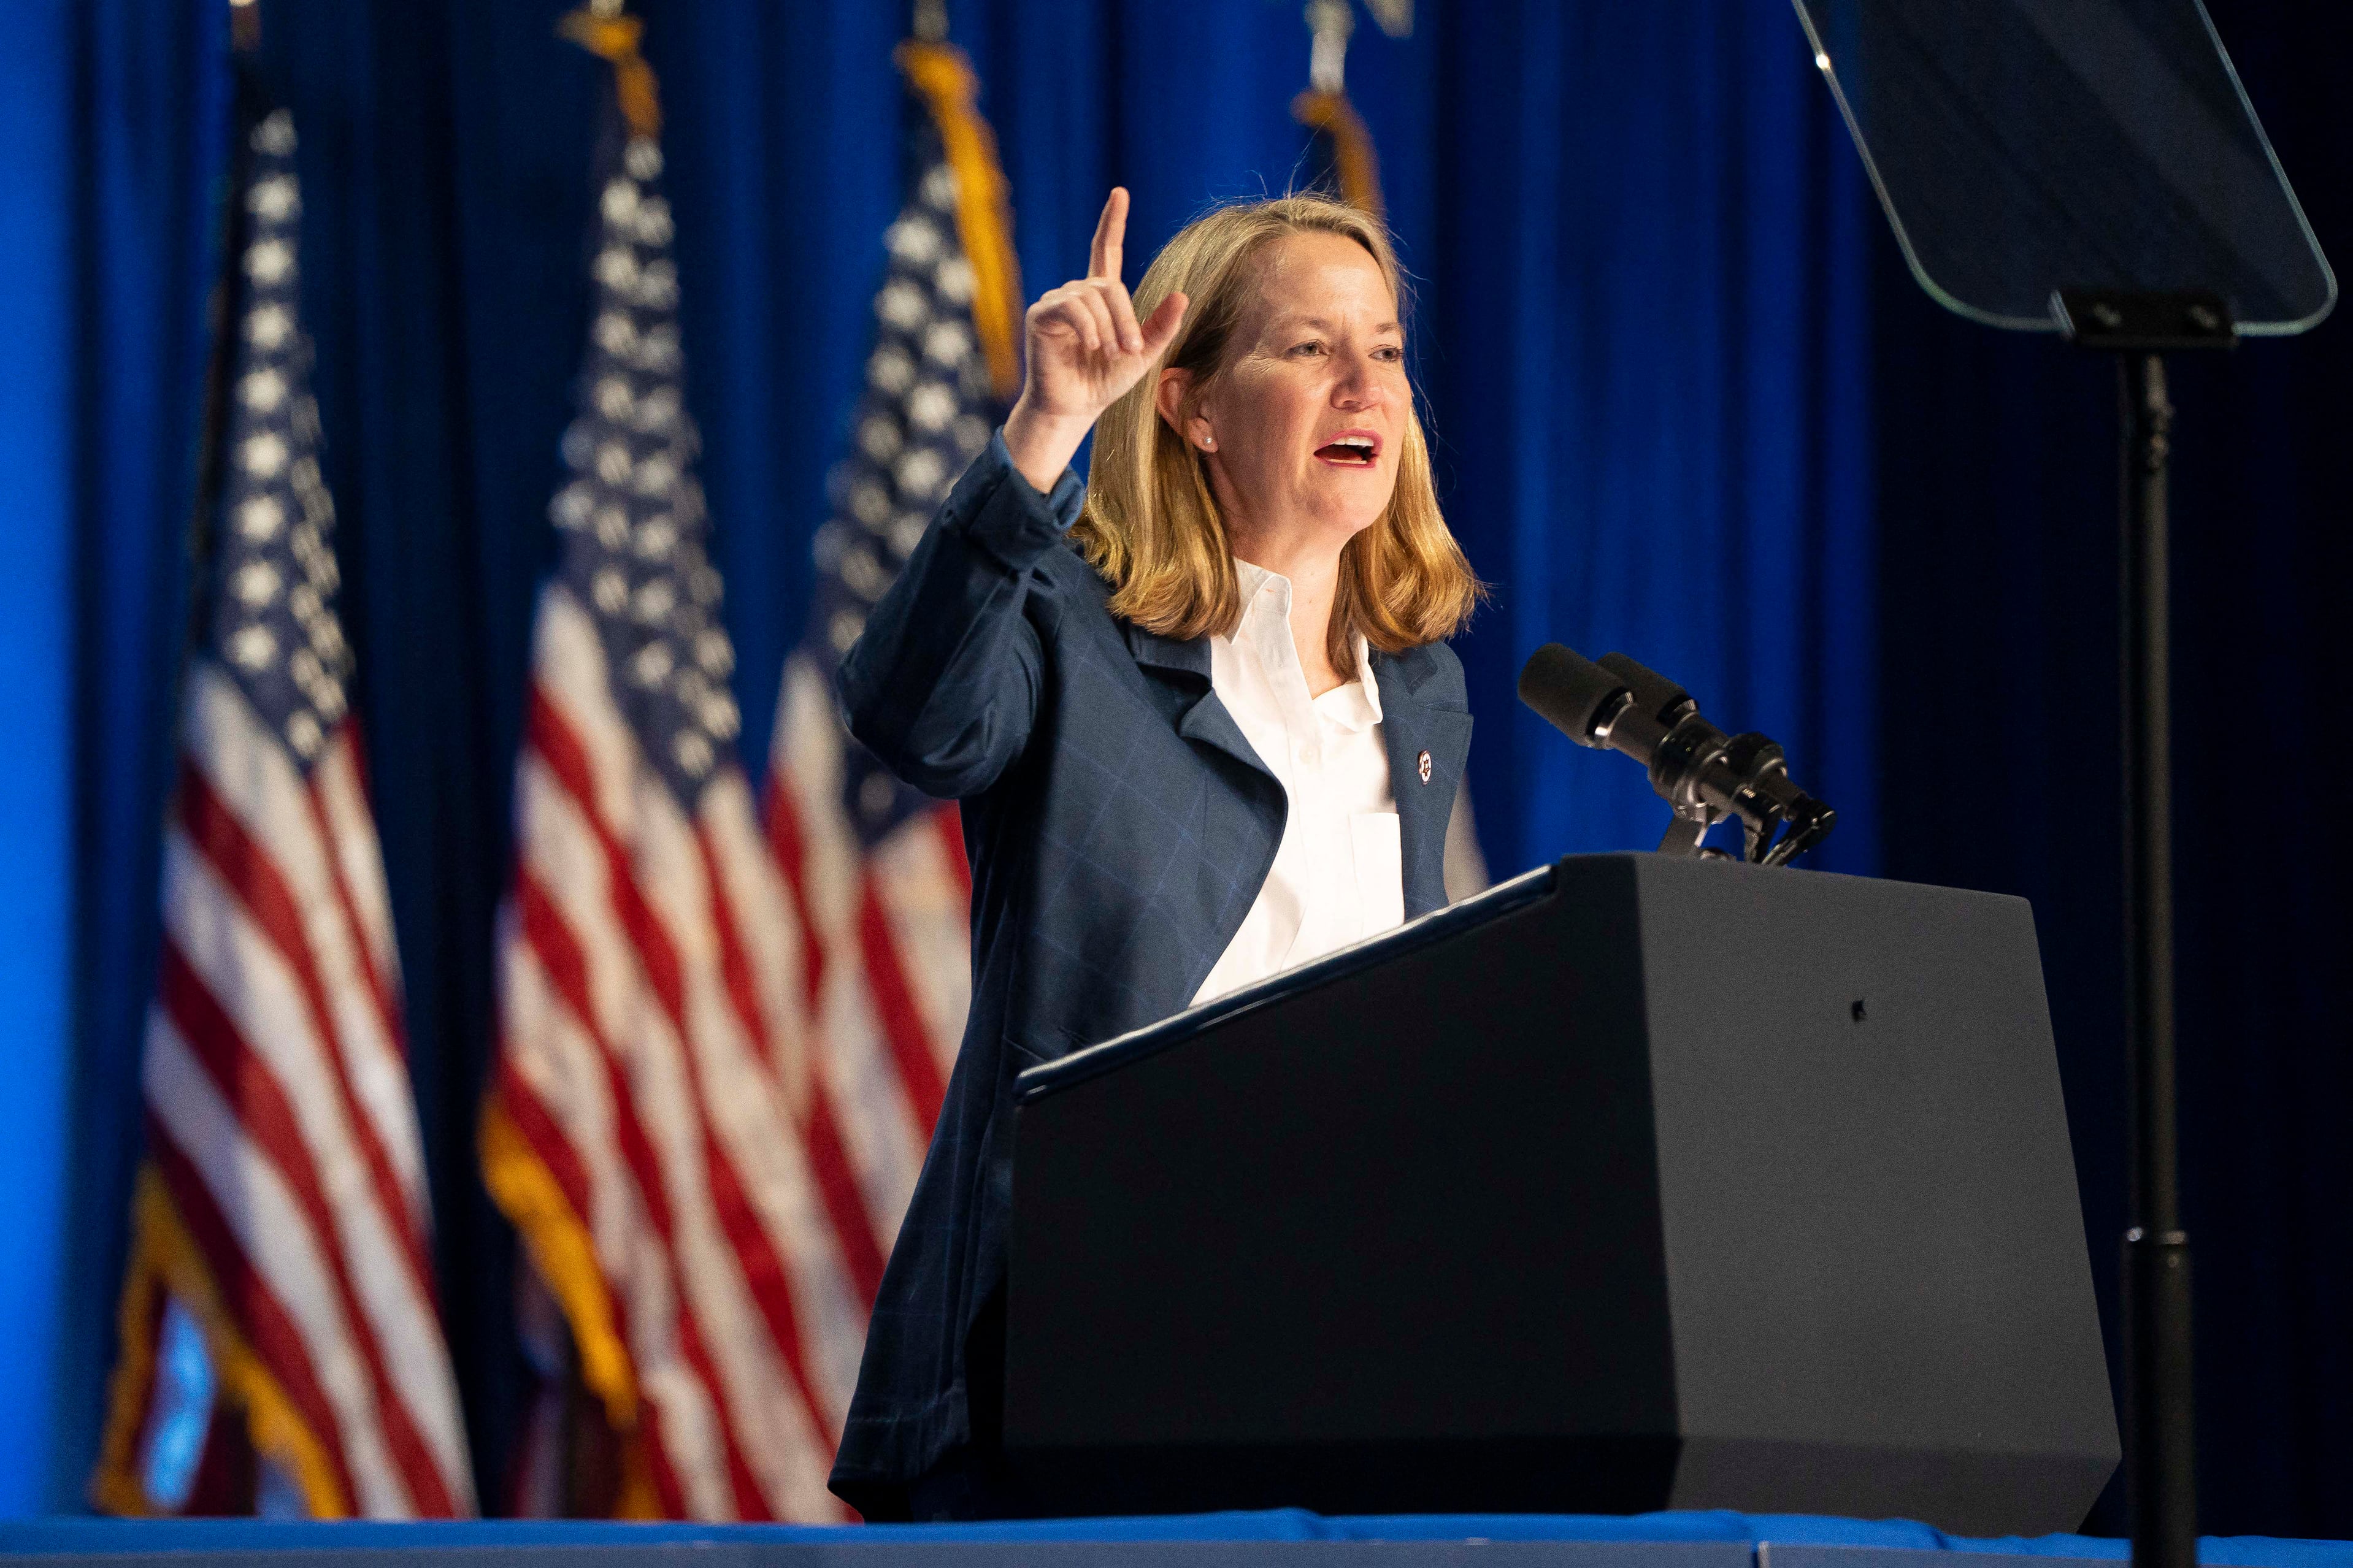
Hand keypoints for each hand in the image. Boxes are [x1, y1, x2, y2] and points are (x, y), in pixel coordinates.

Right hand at [1002, 188, 1187, 492]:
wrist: (1074, 408)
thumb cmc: (1104, 383)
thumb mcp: (1142, 355)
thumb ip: (1161, 326)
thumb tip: (1183, 294)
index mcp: (1100, 297)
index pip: (1107, 250)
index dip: (1113, 222)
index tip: (1120, 193)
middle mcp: (1077, 293)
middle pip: (1108, 285)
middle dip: (1125, 317)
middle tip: (1130, 350)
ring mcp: (1057, 301)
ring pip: (1092, 296)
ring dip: (1108, 327)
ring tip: (1108, 353)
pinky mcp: (1041, 314)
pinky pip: (1070, 306)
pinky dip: (1087, 326)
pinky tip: (1090, 346)